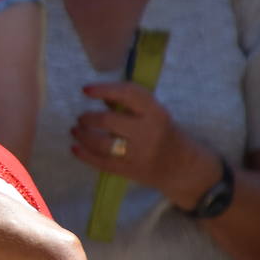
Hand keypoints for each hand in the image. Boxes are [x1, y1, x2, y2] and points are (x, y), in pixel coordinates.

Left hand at [70, 82, 219, 208]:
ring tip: (76, 131)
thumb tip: (100, 95)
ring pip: (102, 144)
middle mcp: (148, 132)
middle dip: (88, 118)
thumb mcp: (155, 114)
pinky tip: (75, 148)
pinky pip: (101, 163)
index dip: (105, 89)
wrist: (184, 167)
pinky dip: (84, 155)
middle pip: (109, 121)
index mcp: (156, 113)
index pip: (129, 94)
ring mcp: (138, 154)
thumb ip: (129, 105)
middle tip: (81, 118)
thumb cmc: (165, 134)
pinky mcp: (130, 170)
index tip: (86, 90)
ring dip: (83, 136)